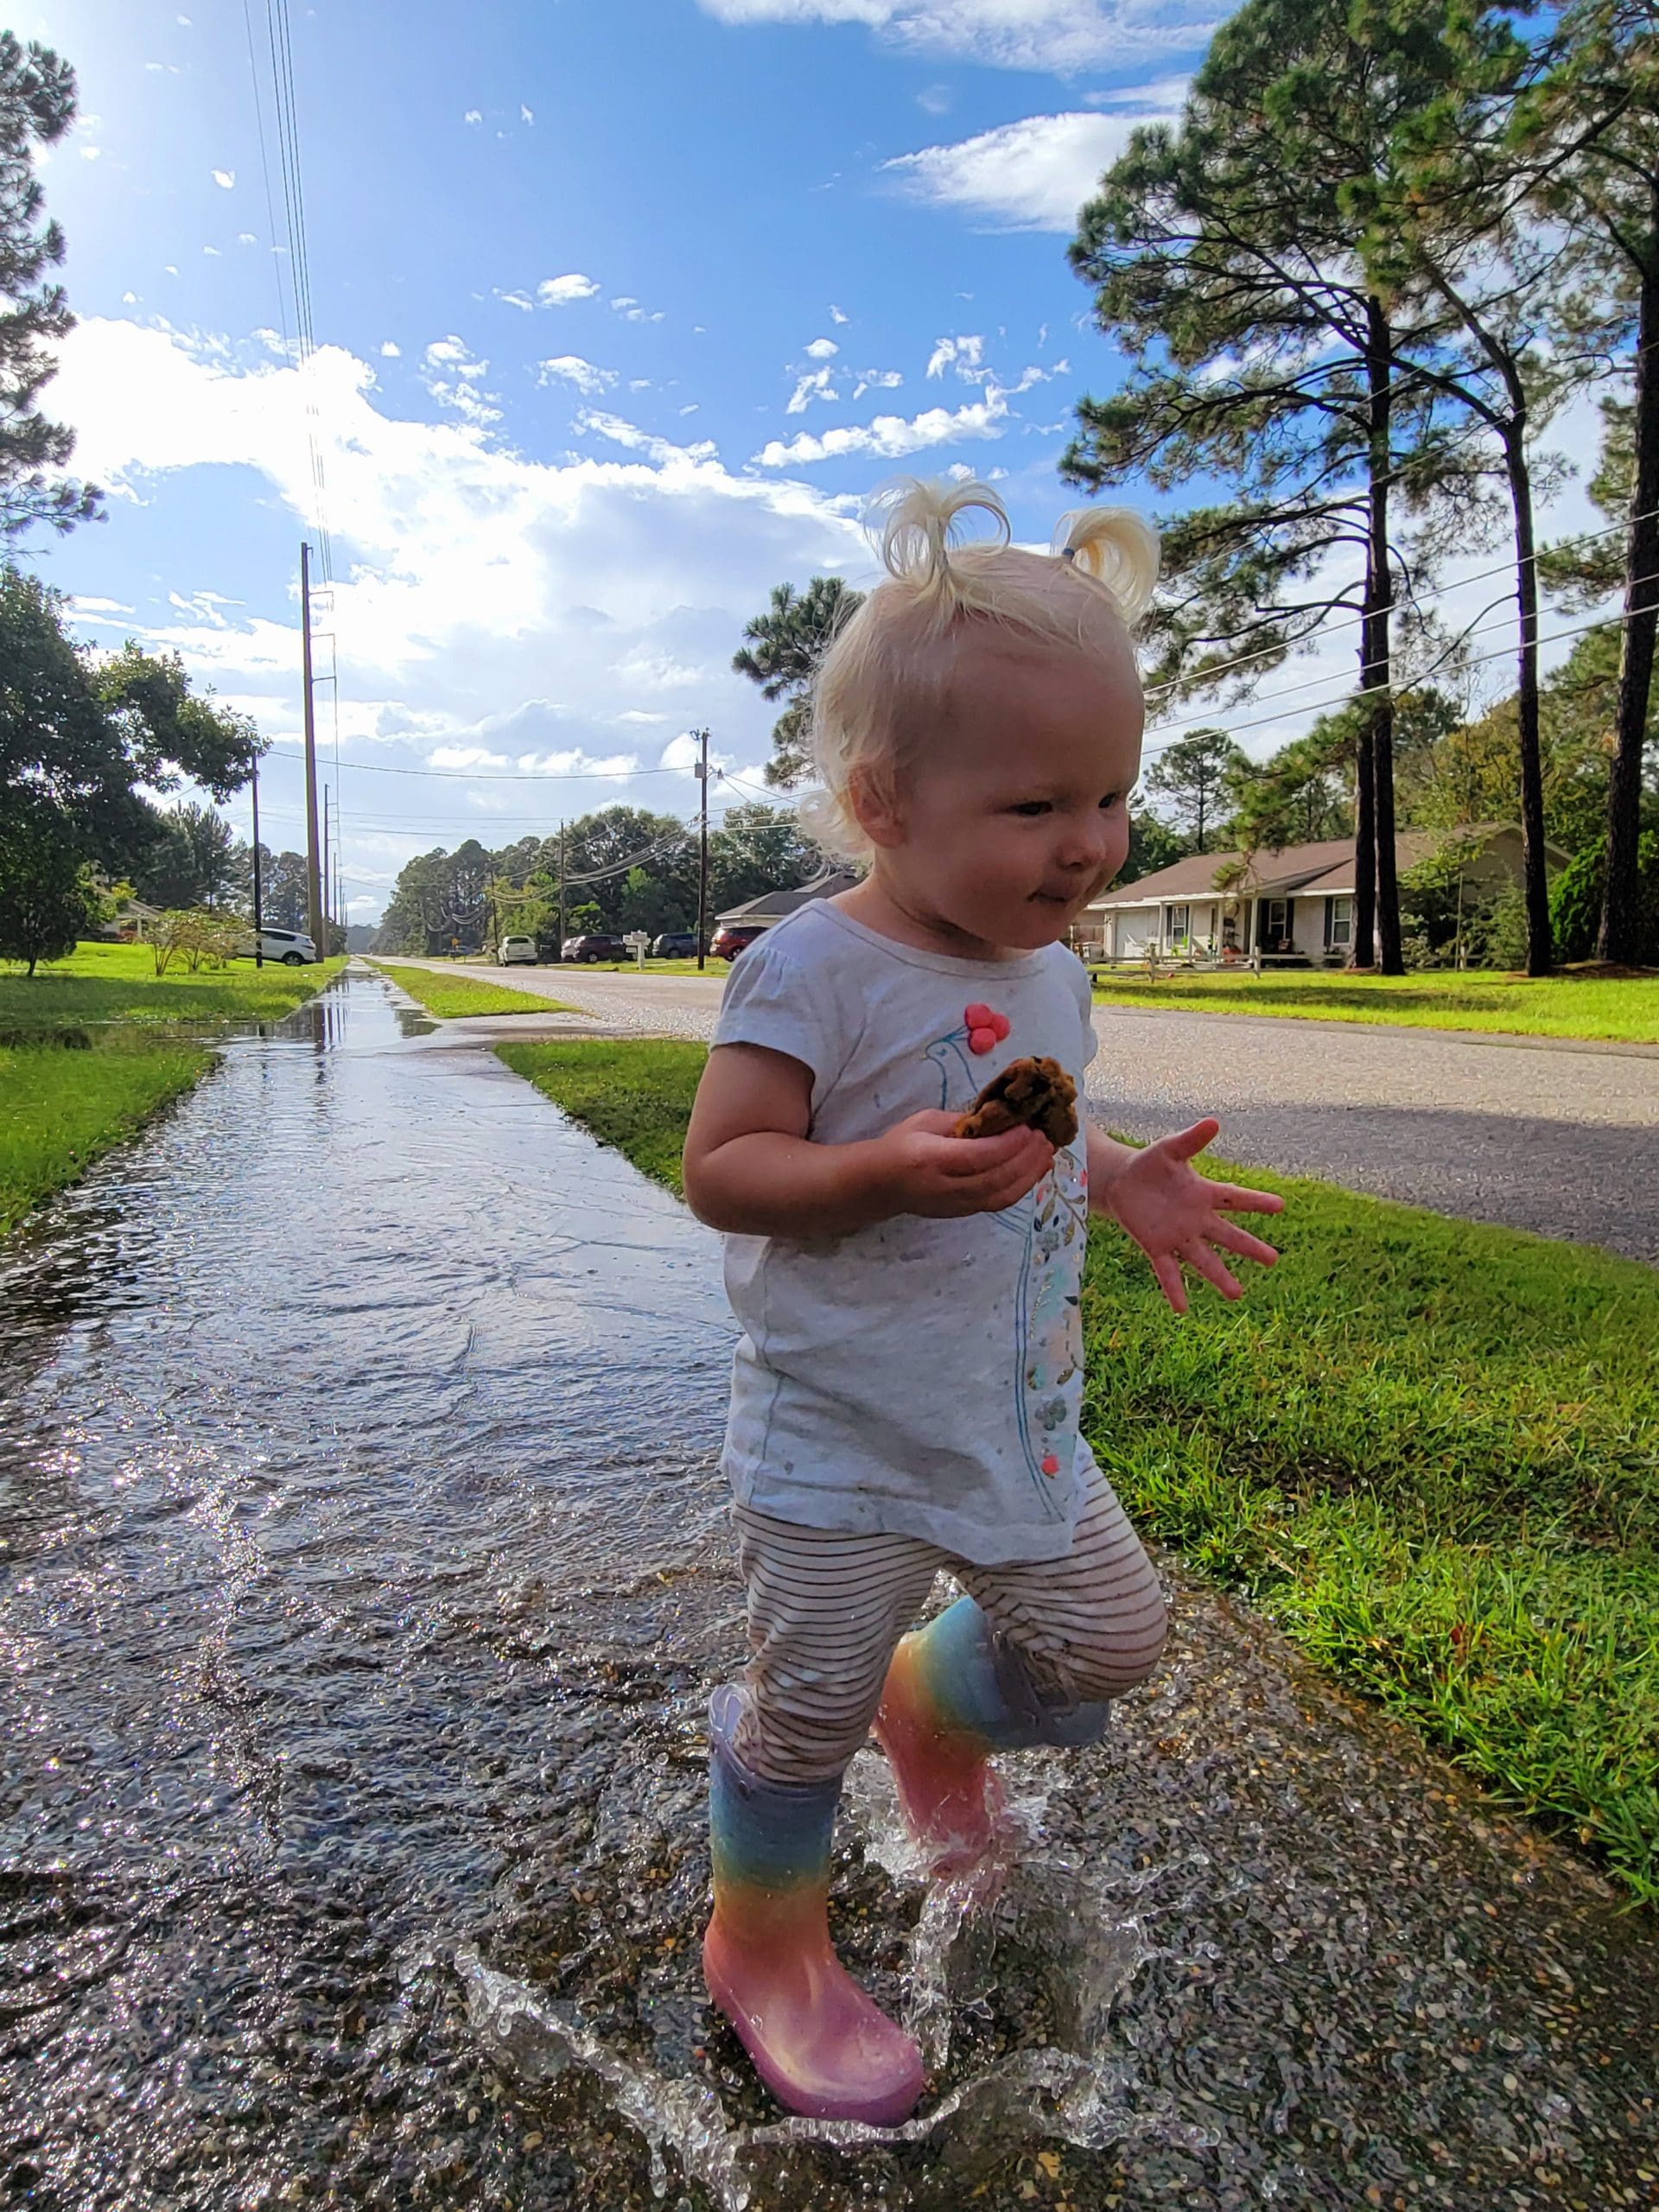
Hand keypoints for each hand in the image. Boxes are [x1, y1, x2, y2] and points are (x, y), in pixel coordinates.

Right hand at [873, 1110, 1054, 1219]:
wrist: (880, 1184)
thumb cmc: (900, 1145)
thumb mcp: (924, 1121)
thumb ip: (961, 1121)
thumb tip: (999, 1117)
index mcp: (930, 1159)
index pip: (977, 1156)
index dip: (1008, 1144)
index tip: (1027, 1127)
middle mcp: (945, 1187)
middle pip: (995, 1178)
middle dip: (1026, 1158)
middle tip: (1044, 1137)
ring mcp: (955, 1205)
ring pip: (1002, 1196)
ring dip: (1030, 1174)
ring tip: (1046, 1153)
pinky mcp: (964, 1213)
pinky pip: (998, 1202)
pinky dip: (1022, 1186)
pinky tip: (1034, 1170)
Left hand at [1101, 1118, 1282, 1313]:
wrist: (1123, 1183)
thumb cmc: (1152, 1164)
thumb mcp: (1170, 1149)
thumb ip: (1191, 1139)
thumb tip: (1214, 1122)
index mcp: (1204, 1193)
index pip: (1235, 1198)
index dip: (1256, 1201)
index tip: (1281, 1205)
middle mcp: (1197, 1219)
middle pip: (1227, 1235)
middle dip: (1249, 1247)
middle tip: (1273, 1260)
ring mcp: (1178, 1236)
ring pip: (1203, 1259)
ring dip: (1219, 1276)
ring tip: (1236, 1295)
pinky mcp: (1156, 1247)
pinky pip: (1168, 1271)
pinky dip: (1174, 1289)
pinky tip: (1182, 1309)